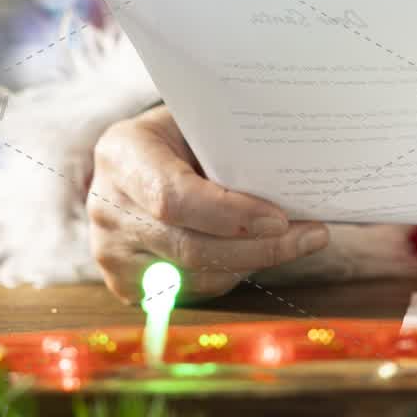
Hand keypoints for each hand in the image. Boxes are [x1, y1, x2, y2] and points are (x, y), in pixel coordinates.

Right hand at [87, 104, 328, 302]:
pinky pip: (190, 291)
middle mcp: (106, 206)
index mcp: (121, 154)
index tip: (281, 219)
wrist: (132, 164)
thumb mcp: (194, 125)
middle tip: (310, 237)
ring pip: (196, 276)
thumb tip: (295, 174)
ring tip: (293, 243)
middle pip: (190, 247)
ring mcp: (110, 251)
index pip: (174, 197)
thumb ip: (228, 148)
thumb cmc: (176, 138)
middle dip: (259, 247)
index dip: (231, 215)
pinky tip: (254, 254)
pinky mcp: (123, 284)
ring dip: (252, 264)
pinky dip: (229, 276)